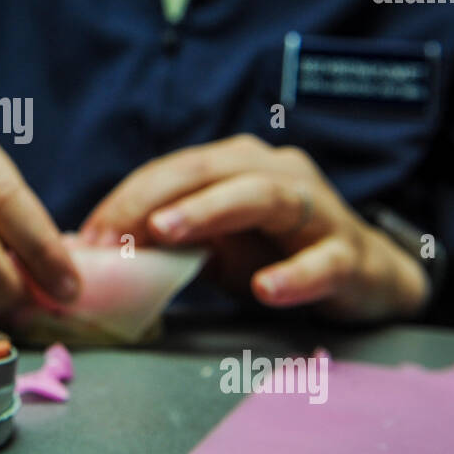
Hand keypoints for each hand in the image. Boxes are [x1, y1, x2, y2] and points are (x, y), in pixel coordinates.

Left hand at [79, 134, 428, 320]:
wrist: (365, 276)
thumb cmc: (278, 252)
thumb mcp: (218, 245)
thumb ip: (171, 240)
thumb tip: (102, 248)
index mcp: (239, 165)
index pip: (174, 170)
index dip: (127, 199)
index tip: (88, 235)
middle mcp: (277, 172)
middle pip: (208, 171)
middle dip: (153, 199)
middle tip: (113, 233)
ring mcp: (318, 209)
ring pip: (263, 196)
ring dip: (210, 212)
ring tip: (168, 232)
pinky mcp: (349, 254)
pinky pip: (322, 261)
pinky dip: (294, 274)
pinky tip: (267, 289)